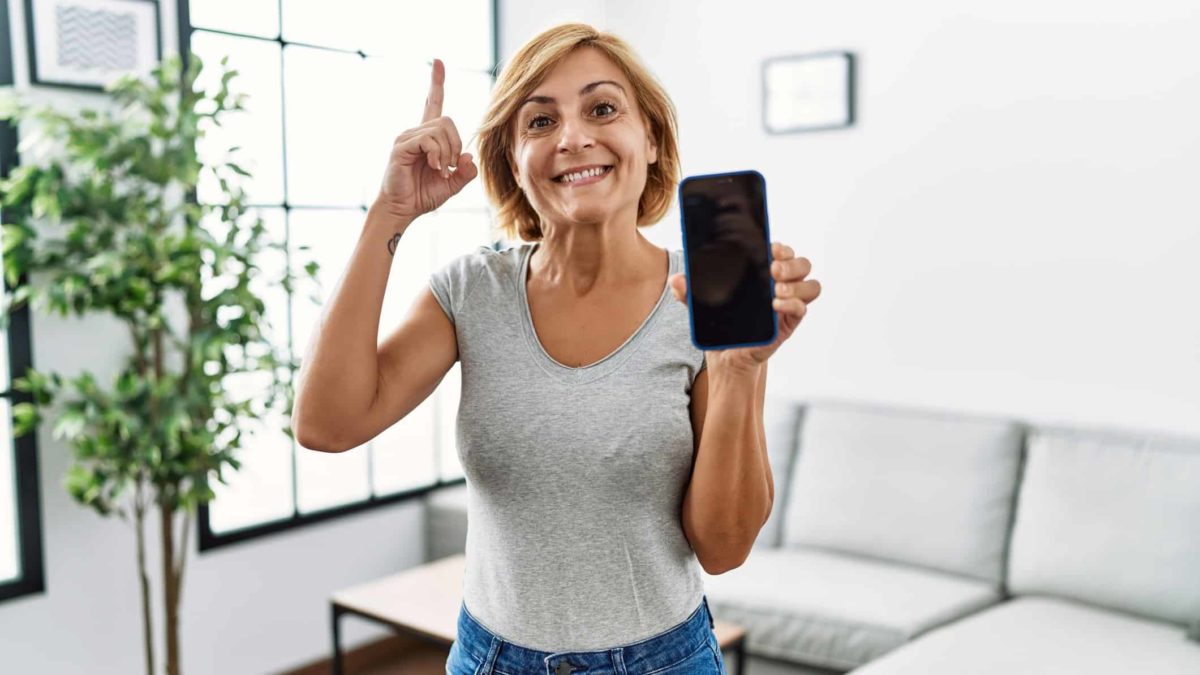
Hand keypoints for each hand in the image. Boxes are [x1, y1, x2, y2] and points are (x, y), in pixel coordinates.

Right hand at [375, 58, 478, 220]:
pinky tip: (435, 168)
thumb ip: (464, 171)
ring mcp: (406, 138)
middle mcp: (415, 132)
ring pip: (440, 130)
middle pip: (447, 121)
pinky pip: (428, 141)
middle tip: (449, 166)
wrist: (402, 210)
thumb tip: (468, 156)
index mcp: (427, 137)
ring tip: (440, 170)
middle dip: (456, 144)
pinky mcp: (401, 147)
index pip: (432, 103)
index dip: (436, 83)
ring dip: (447, 153)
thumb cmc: (423, 195)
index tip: (438, 61)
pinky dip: (438, 155)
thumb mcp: (452, 184)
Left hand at [669, 242, 820, 372]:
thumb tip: (676, 280)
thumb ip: (689, 292)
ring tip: (775, 290)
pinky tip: (775, 306)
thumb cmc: (720, 324)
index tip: (770, 248)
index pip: (782, 252)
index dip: (781, 247)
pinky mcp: (788, 323)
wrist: (726, 355)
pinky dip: (793, 304)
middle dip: (791, 262)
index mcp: (763, 273)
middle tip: (773, 269)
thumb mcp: (702, 305)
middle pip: (802, 264)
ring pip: (811, 285)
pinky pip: (802, 309)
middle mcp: (781, 285)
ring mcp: (788, 304)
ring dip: (796, 283)